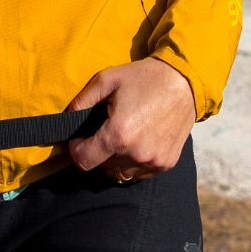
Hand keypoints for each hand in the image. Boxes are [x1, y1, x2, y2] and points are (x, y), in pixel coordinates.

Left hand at [66, 57, 194, 183]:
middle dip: (98, 151)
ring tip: (123, 135)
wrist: (184, 81)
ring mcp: (153, 161)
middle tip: (105, 130)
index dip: (76, 149)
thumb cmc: (144, 78)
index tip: (80, 138)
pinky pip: (139, 173)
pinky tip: (139, 140)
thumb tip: (66, 119)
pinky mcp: (165, 164)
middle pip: (101, 167)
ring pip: (120, 173)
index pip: (83, 161)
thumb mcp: (107, 79)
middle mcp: (136, 154)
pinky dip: (134, 162)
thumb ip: (81, 101)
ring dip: (115, 160)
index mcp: (118, 135)